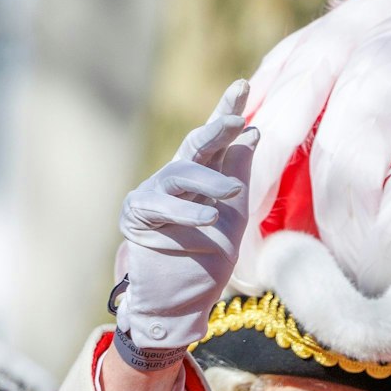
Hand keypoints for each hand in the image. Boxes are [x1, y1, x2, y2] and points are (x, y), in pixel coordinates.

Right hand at [115, 81, 258, 356]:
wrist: (180, 304)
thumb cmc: (206, 264)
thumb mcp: (234, 219)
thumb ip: (239, 178)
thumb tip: (252, 133)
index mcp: (202, 180)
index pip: (216, 141)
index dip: (227, 113)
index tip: (243, 86)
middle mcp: (177, 181)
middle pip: (195, 146)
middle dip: (215, 130)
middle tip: (237, 120)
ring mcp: (154, 195)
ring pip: (180, 173)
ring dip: (207, 180)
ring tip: (232, 191)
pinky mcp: (138, 216)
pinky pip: (161, 207)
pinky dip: (186, 214)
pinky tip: (207, 220)